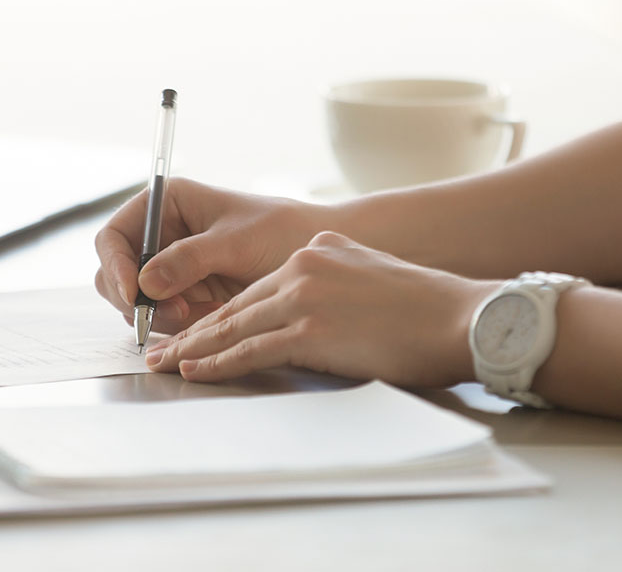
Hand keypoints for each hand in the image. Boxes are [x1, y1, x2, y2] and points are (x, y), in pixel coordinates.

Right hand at [95, 179, 332, 333]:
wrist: (314, 256)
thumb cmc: (283, 231)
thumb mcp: (237, 241)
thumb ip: (191, 259)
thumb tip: (147, 282)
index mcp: (166, 205)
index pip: (114, 237)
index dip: (116, 266)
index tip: (134, 293)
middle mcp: (161, 236)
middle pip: (117, 275)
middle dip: (138, 300)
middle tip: (175, 315)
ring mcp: (170, 269)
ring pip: (137, 304)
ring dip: (160, 317)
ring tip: (200, 316)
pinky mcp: (185, 297)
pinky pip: (162, 319)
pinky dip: (176, 328)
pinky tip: (205, 321)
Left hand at [144, 232, 496, 386]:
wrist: (460, 318)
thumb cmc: (427, 309)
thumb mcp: (372, 275)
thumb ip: (335, 282)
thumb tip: (316, 307)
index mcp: (318, 251)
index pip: (258, 288)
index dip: (221, 312)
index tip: (194, 329)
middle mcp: (304, 265)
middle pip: (237, 306)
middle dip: (195, 331)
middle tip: (161, 348)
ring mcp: (305, 297)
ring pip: (234, 327)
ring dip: (194, 349)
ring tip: (165, 364)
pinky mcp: (310, 329)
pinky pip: (250, 350)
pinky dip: (217, 363)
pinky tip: (195, 371)